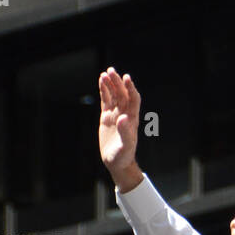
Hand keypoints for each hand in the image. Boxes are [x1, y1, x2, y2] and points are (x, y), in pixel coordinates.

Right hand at [97, 67, 141, 189]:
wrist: (117, 162)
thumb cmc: (123, 156)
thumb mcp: (125, 146)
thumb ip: (125, 132)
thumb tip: (123, 117)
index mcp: (132, 119)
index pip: (133, 99)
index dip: (130, 88)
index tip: (126, 77)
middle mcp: (125, 114)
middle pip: (122, 94)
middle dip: (118, 82)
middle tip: (111, 71)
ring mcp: (115, 114)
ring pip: (114, 95)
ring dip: (110, 84)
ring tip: (104, 74)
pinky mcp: (106, 117)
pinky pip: (106, 100)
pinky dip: (104, 91)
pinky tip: (101, 81)